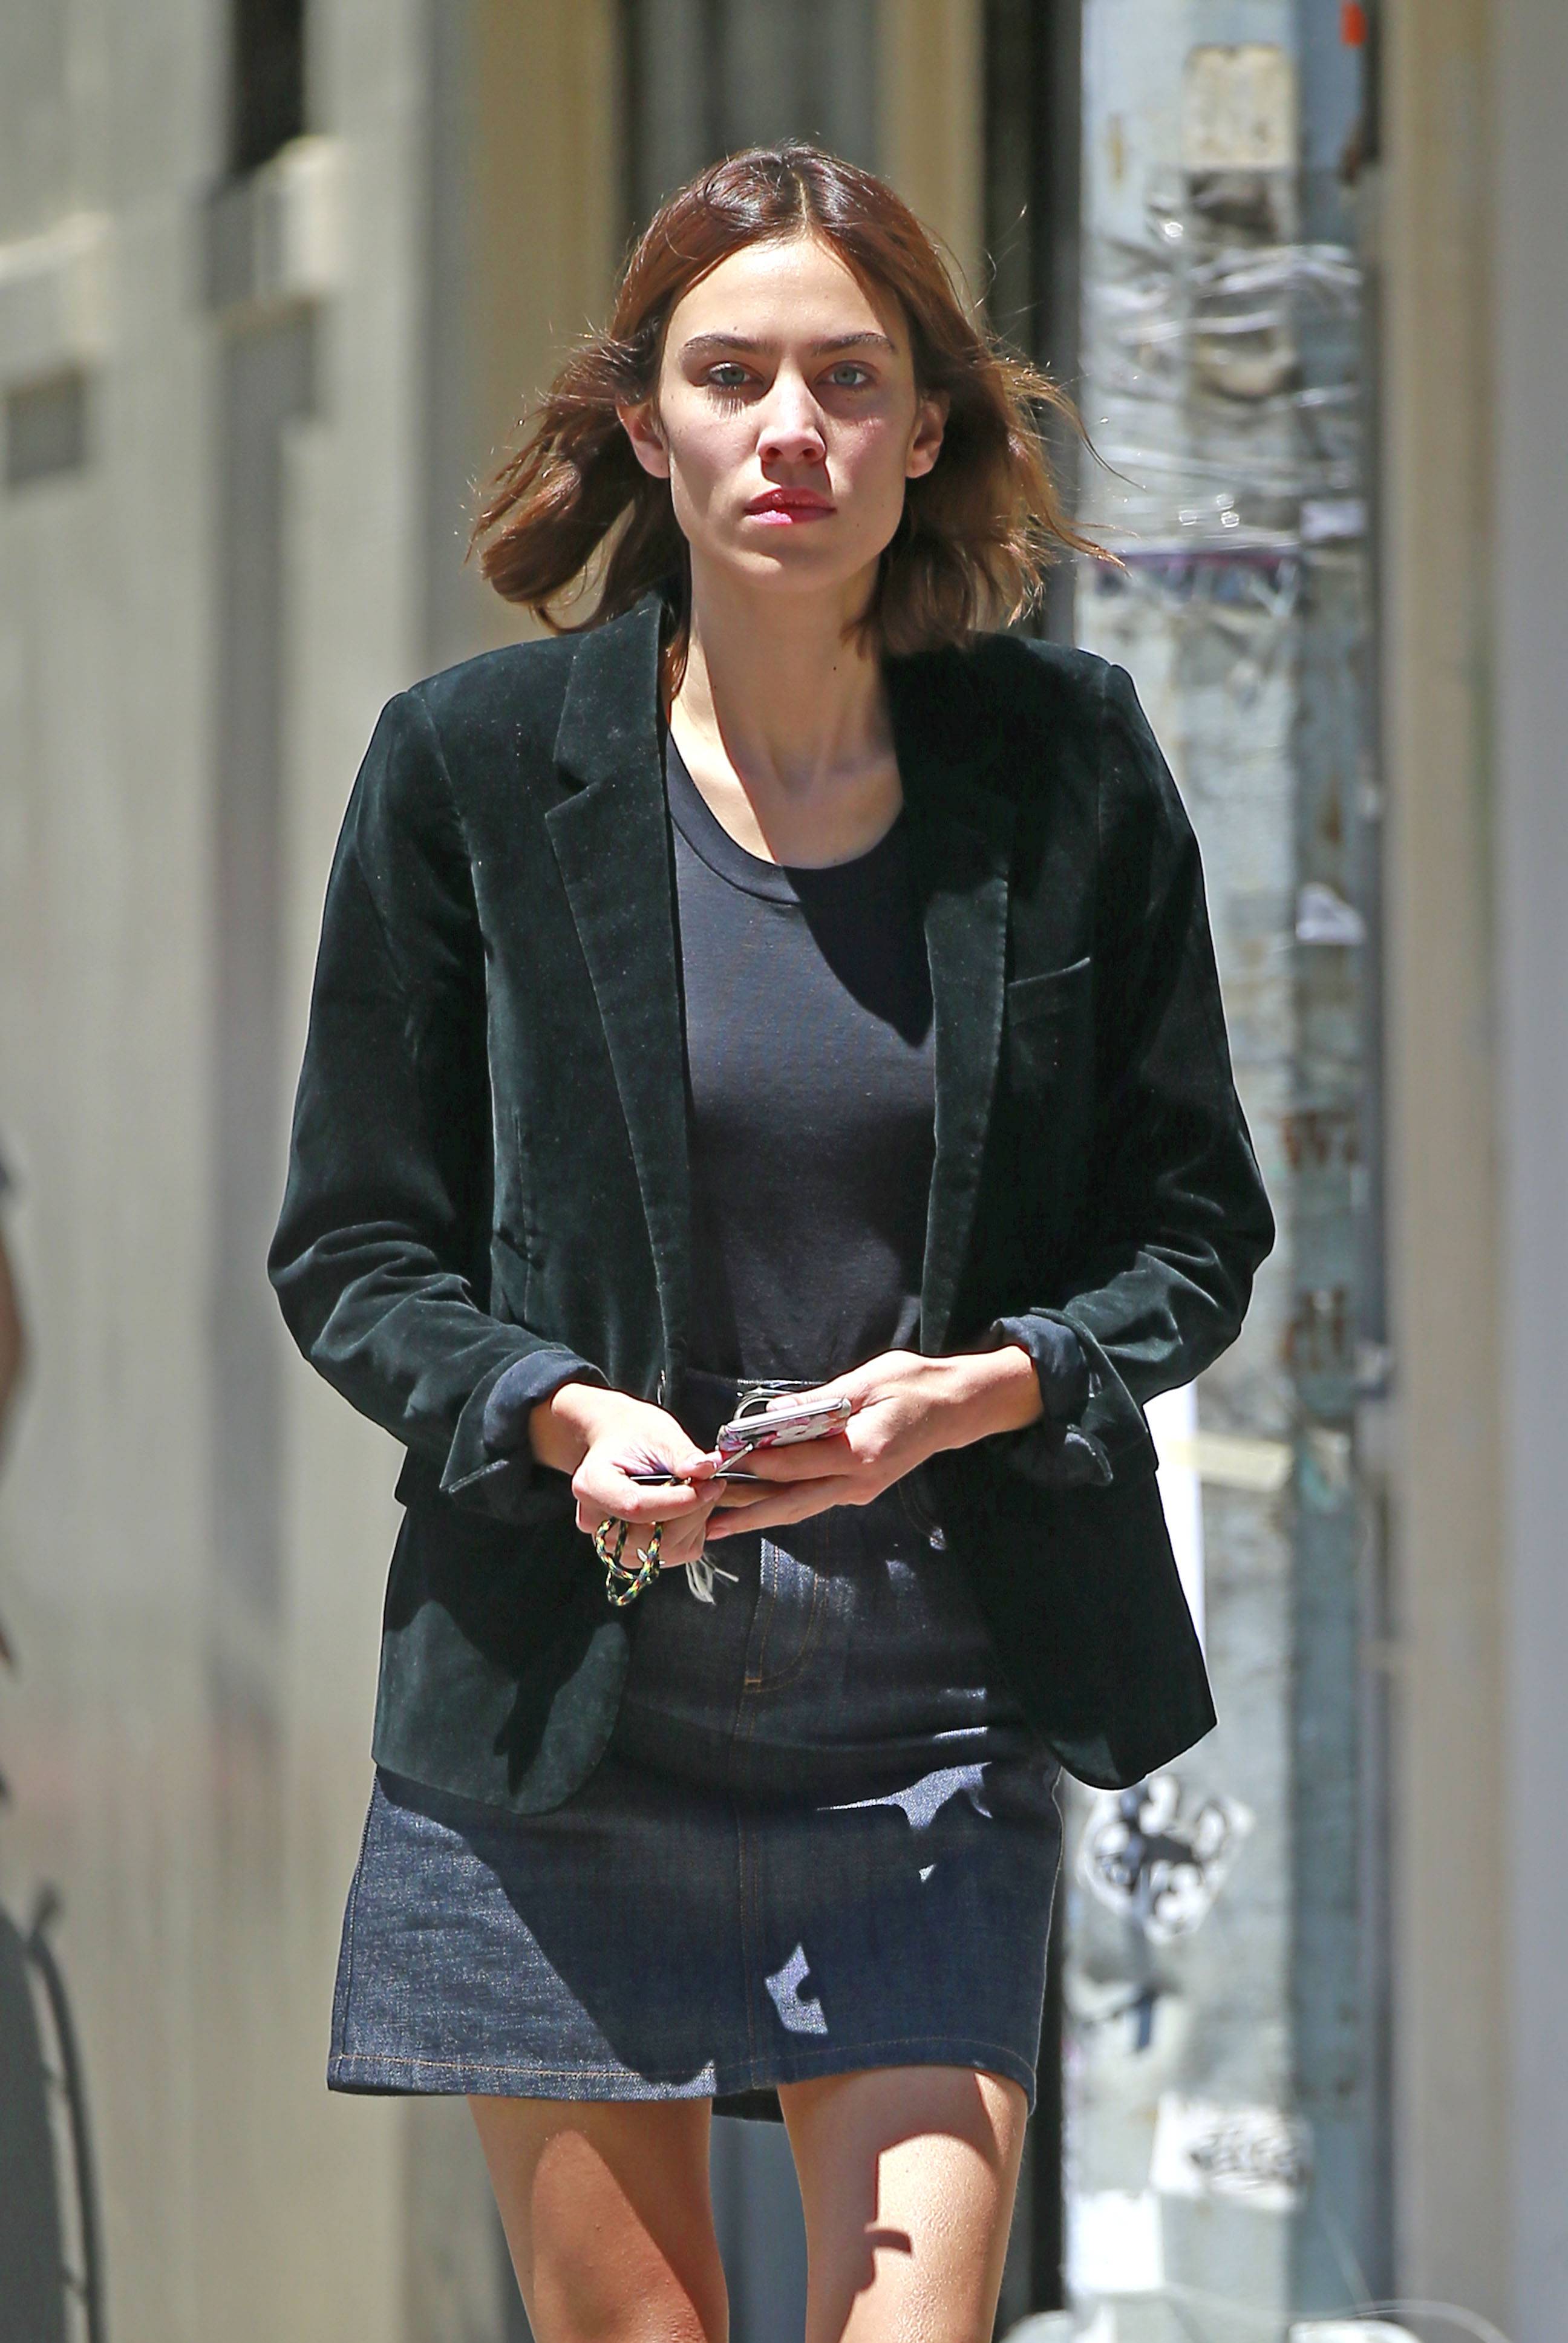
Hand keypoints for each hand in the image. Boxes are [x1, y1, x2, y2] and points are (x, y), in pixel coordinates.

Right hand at [529, 1381, 724, 1573]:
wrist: (617, 1444)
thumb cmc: (632, 1435)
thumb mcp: (658, 1433)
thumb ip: (682, 1454)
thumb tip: (708, 1468)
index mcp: (592, 1486)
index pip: (637, 1507)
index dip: (681, 1500)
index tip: (711, 1484)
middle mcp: (595, 1521)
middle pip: (653, 1535)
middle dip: (694, 1510)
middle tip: (712, 1483)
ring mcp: (612, 1542)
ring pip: (667, 1549)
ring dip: (695, 1521)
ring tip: (698, 1491)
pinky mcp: (632, 1553)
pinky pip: (673, 1553)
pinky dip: (690, 1532)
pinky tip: (688, 1507)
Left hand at [704, 1343, 1041, 1539]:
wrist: (956, 1409)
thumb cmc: (914, 1385)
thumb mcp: (869, 1380)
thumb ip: (822, 1400)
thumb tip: (775, 1413)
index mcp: (861, 1453)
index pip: (796, 1464)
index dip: (757, 1463)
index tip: (721, 1460)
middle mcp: (860, 1482)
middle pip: (793, 1503)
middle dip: (749, 1513)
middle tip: (709, 1524)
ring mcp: (861, 1490)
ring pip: (802, 1508)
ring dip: (762, 1516)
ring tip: (723, 1524)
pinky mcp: (861, 1489)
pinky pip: (815, 1500)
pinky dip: (784, 1504)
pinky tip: (759, 1505)